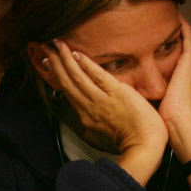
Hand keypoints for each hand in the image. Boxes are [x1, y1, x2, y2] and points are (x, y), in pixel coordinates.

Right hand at [38, 40, 166, 184]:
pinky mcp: (116, 93)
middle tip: (45, 48)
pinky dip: (86, 64)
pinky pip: (97, 76)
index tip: (49, 64)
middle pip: (67, 82)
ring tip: (57, 44)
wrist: (145, 146)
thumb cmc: (131, 142)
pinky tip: (77, 54)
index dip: (56, 76)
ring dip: (66, 59)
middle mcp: (89, 107)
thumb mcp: (104, 137)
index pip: (68, 92)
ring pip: (77, 77)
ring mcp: (102, 99)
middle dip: (55, 63)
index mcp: (87, 116)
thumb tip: (89, 127)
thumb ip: (95, 128)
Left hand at [157, 18, 190, 160]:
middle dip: (181, 34)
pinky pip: (189, 37)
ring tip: (170, 15)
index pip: (184, 60)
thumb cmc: (167, 122)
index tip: (163, 40)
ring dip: (182, 27)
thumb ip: (153, 96)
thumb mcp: (160, 106)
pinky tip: (175, 17)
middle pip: (190, 46)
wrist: (180, 125)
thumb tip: (136, 94)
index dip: (176, 49)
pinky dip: (183, 27)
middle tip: (167, 21)